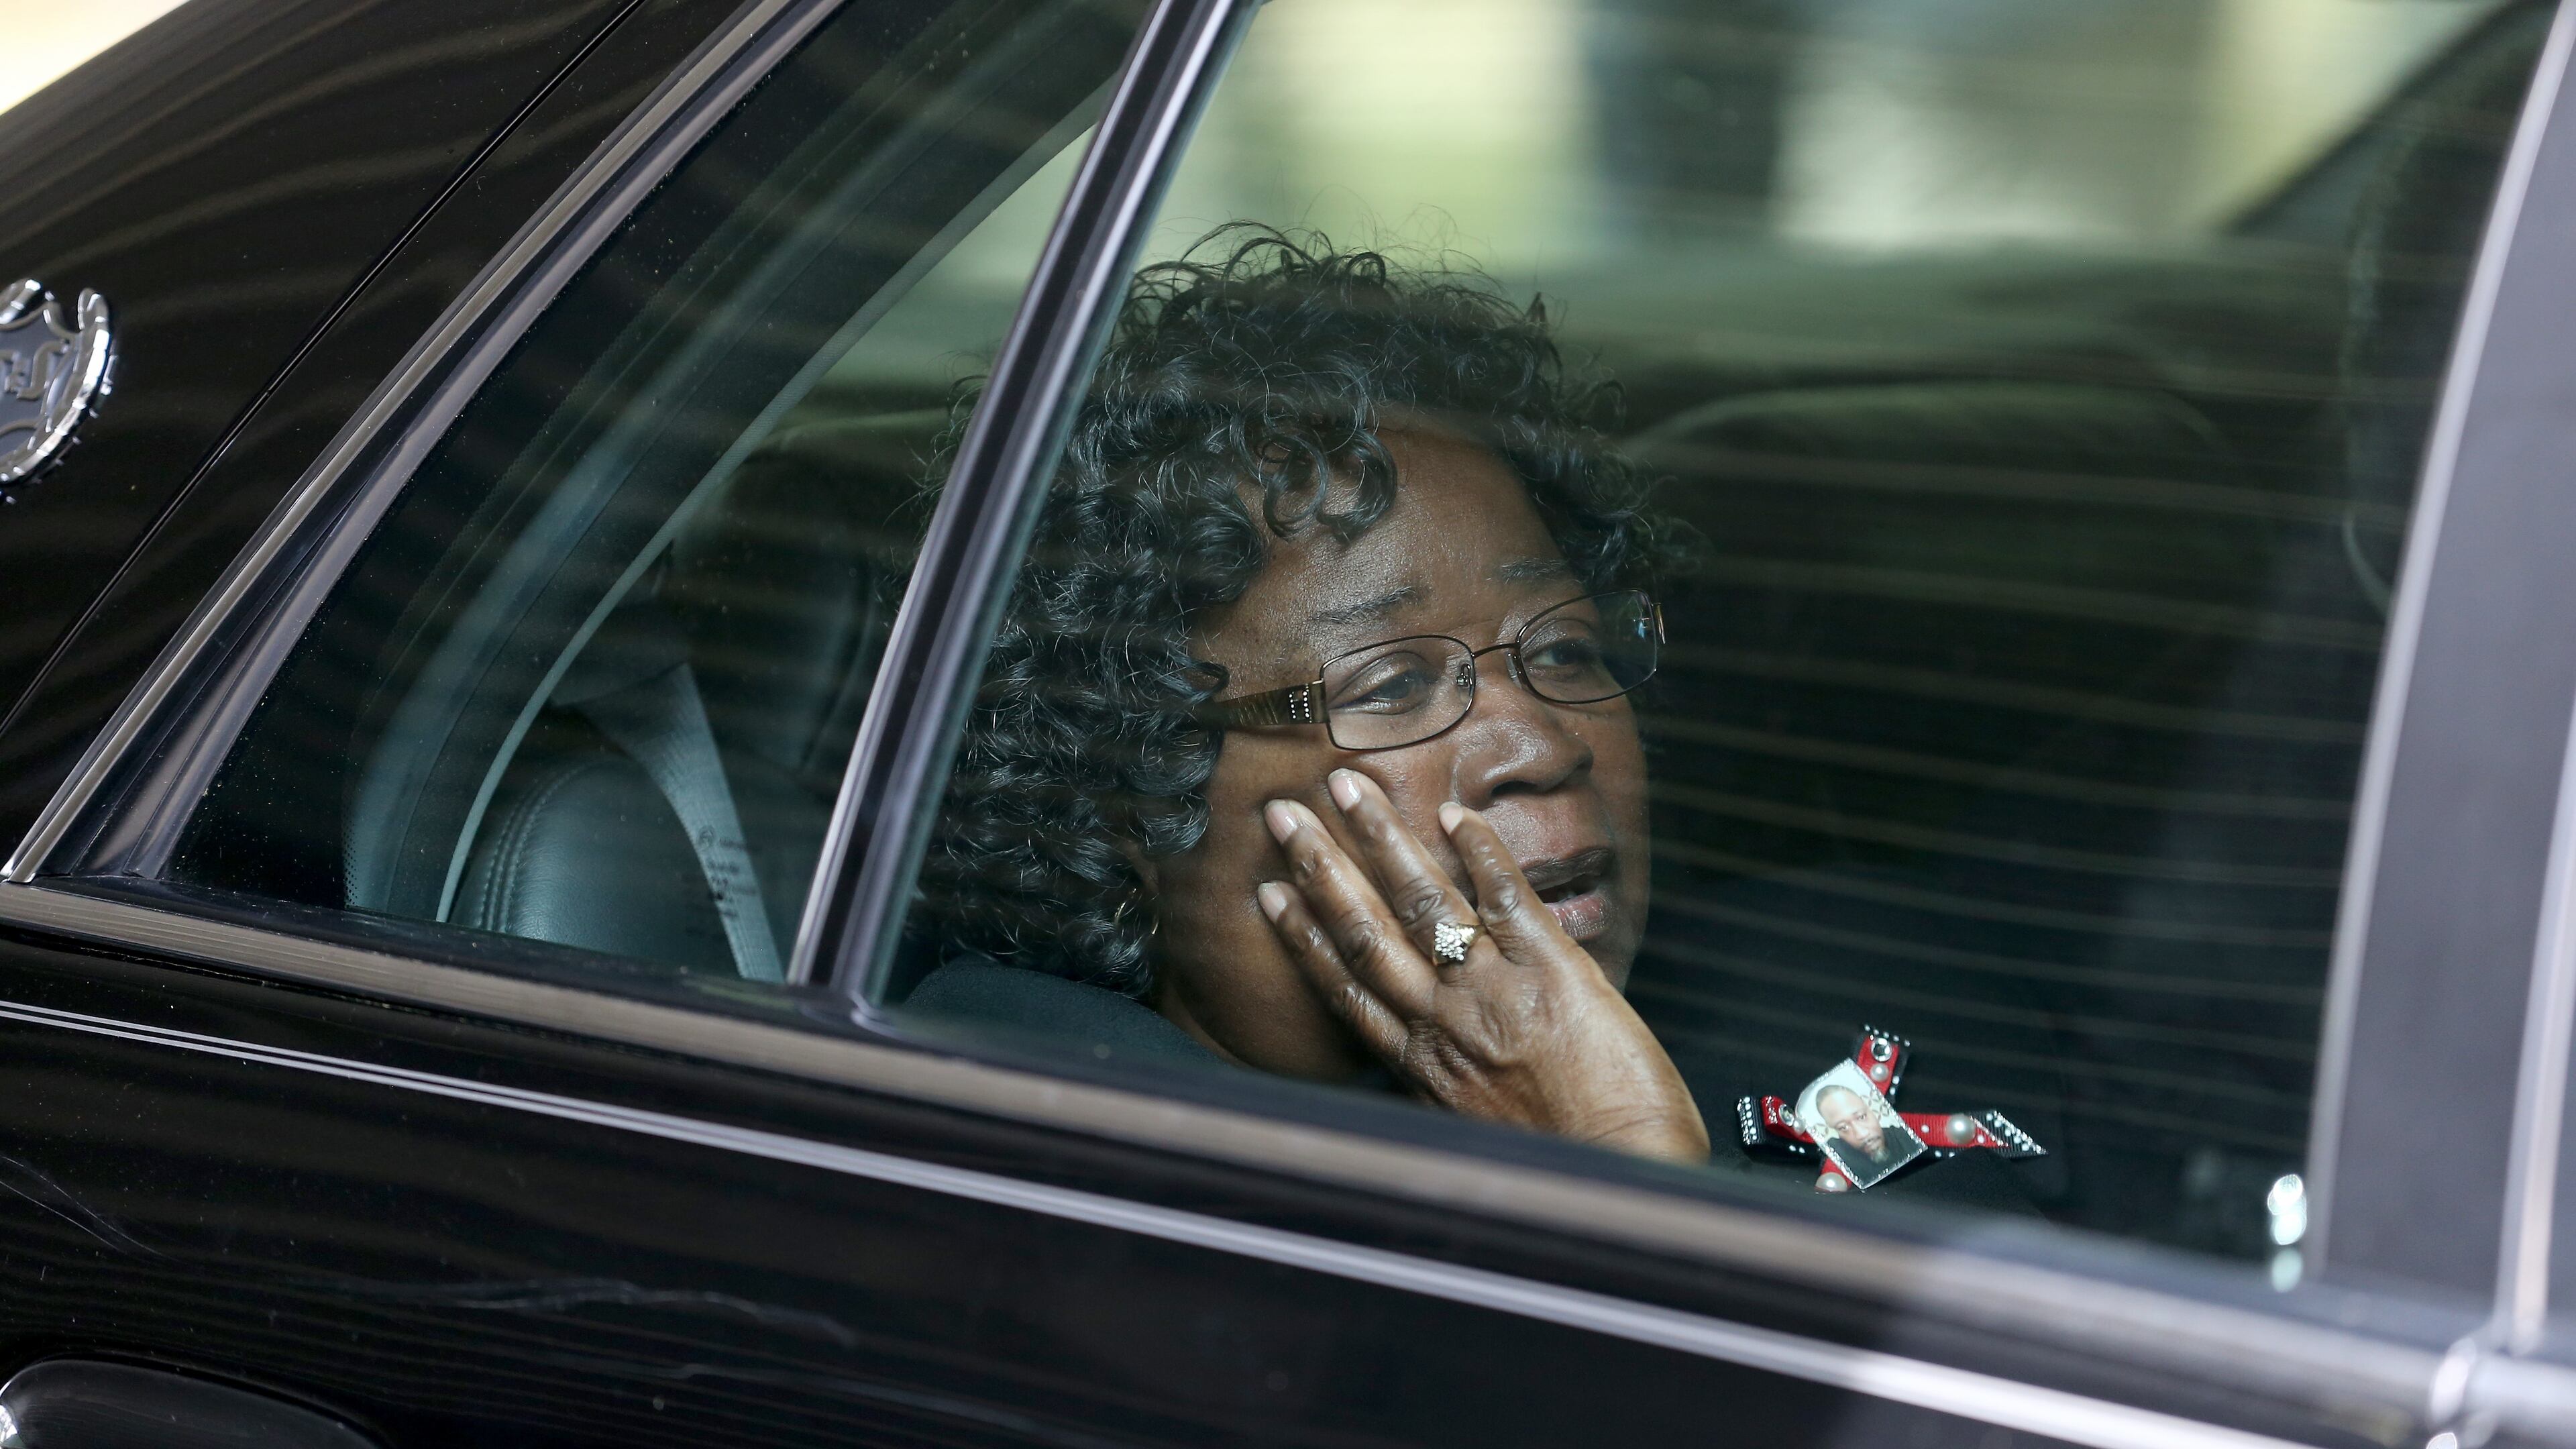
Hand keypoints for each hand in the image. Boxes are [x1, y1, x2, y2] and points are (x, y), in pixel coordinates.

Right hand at [1254, 769, 1707, 1163]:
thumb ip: (1450, 1083)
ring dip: (1380, 840)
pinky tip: (1454, 816)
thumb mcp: (1477, 1132)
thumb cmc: (1561, 1167)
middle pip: (1365, 933)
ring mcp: (1495, 992)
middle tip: (1282, 814)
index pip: (1347, 988)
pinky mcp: (1554, 972)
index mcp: (1423, 1066)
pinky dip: (1481, 854)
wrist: (1627, 1176)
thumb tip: (1436, 1057)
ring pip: (1422, 904)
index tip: (1269, 894)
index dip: (1302, 937)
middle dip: (1319, 868)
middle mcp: (1445, 1023)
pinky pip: (1508, 899)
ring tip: (1346, 789)